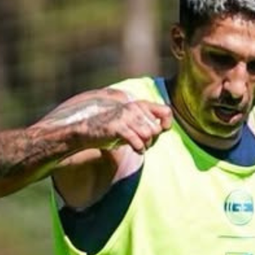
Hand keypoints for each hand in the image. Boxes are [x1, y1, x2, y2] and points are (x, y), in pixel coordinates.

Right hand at [42, 90, 173, 153]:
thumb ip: (148, 122)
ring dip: (146, 145)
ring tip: (139, 146)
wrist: (87, 131)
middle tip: (144, 143)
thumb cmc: (114, 129)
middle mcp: (133, 108)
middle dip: (153, 140)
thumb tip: (165, 128)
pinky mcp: (117, 127)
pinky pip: (137, 141)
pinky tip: (135, 150)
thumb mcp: (133, 122)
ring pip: (148, 135)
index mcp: (139, 105)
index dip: (166, 124)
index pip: (166, 111)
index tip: (160, 132)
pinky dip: (139, 148)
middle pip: (156, 128)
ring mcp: (124, 116)